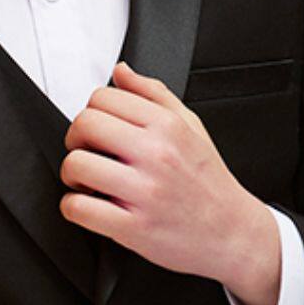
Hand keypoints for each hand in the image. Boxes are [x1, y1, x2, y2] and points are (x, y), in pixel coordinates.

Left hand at [59, 59, 282, 304]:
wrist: (232, 233)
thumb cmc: (209, 183)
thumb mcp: (191, 128)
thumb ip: (154, 94)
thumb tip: (122, 71)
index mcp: (168, 126)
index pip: (103, 97)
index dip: (92, 112)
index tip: (97, 129)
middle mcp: (156, 155)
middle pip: (85, 125)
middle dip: (76, 139)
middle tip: (87, 152)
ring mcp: (144, 192)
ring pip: (77, 164)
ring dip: (71, 174)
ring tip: (86, 182)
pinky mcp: (133, 227)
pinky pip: (80, 209)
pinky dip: (73, 207)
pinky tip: (89, 206)